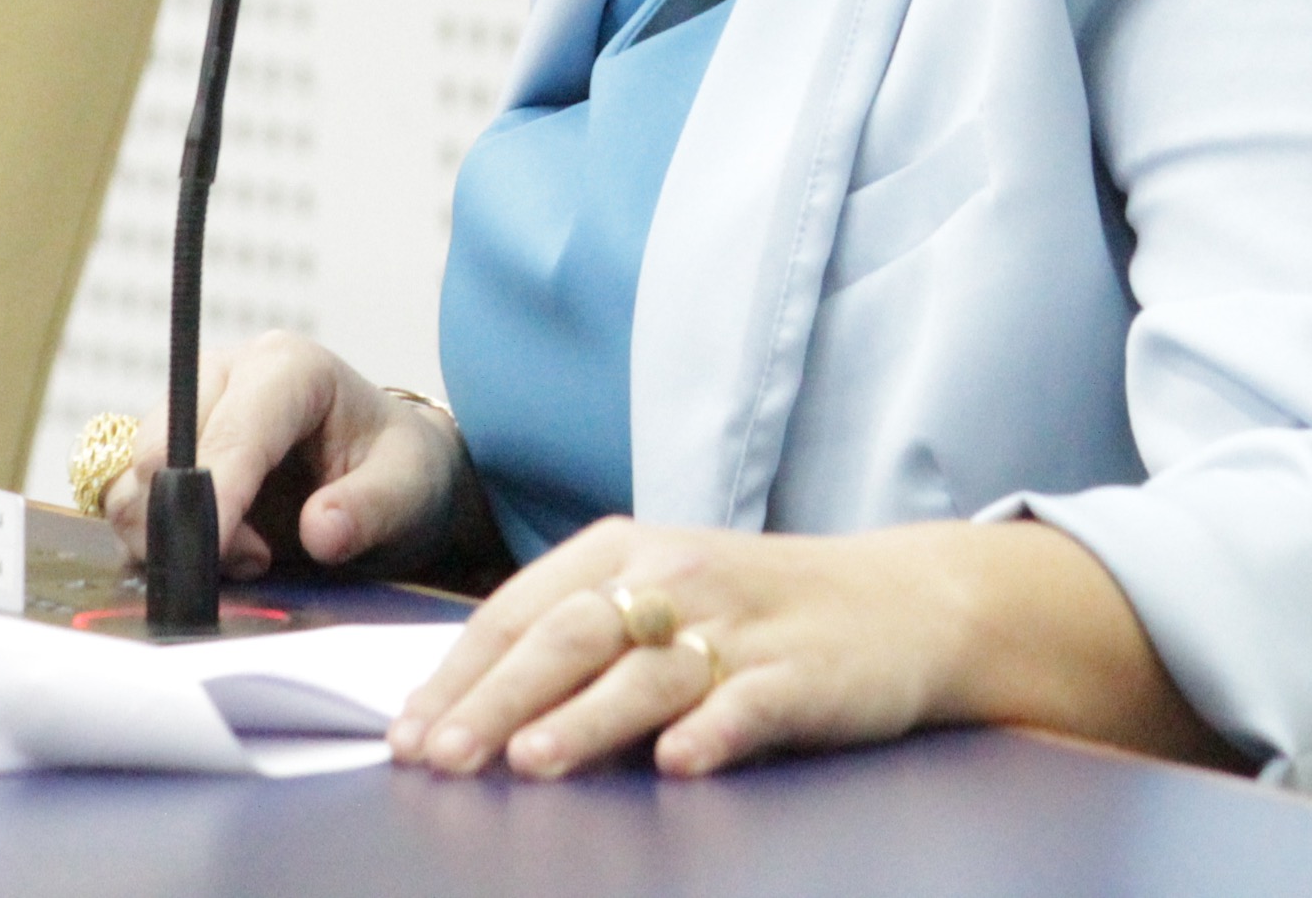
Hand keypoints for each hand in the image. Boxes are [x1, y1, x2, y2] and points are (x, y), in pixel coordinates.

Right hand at [102, 332, 493, 582]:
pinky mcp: (165, 450)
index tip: (219, 557)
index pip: (231, 429)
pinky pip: (127, 499)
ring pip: (131, 478)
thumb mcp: (410, 488)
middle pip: (160, 449)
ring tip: (249, 556)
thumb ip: (371, 508)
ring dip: (168, 534)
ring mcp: (187, 408)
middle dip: (192, 521)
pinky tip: (218, 552)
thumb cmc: (396, 468)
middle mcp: (225, 373)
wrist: (383, 471)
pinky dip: (155, 538)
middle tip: (256, 561)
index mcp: (287, 366)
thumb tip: (321, 531)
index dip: (216, 495)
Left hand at [385, 514, 1240, 781]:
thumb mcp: (660, 595)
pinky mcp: (807, 672)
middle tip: (440, 758)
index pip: (521, 611)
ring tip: (531, 763)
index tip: (406, 735)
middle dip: (496, 700)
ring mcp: (745, 624)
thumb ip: (573, 636)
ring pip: (650, 669)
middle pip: (570, 635)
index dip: (458, 675)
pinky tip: (680, 761)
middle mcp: (678, 576)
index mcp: (628, 549)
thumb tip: (461, 703)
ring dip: (587, 718)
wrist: (905, 600)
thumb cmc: (757, 609)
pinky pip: (754, 701)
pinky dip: (715, 728)